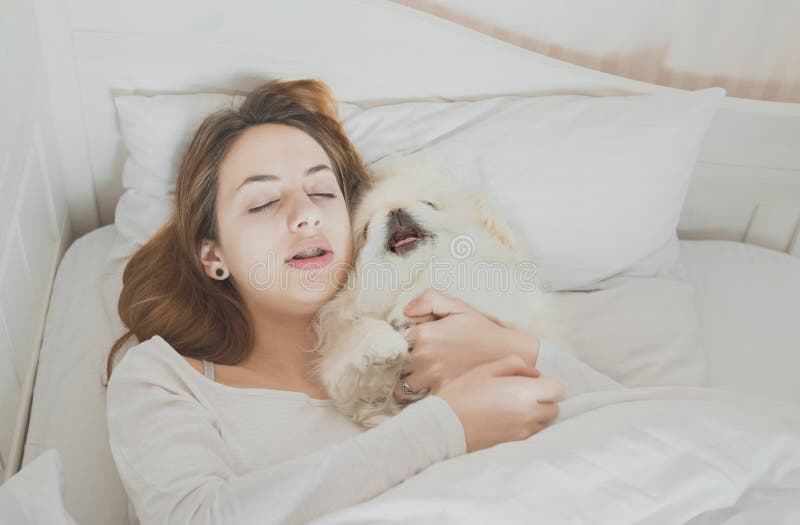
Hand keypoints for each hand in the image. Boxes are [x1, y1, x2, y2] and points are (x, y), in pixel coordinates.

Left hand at [393, 288, 540, 401]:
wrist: (507, 353)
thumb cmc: (481, 330)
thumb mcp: (457, 306)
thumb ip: (429, 300)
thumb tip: (406, 311)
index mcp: (423, 333)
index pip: (395, 342)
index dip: (400, 346)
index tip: (408, 348)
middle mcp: (423, 356)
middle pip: (396, 365)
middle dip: (401, 366)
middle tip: (413, 365)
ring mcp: (431, 376)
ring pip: (403, 386)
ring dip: (407, 384)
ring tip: (418, 381)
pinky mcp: (442, 393)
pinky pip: (419, 400)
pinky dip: (420, 398)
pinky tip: (428, 392)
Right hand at [437, 355, 563, 452]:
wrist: (445, 425)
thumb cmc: (463, 393)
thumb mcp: (485, 369)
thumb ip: (515, 364)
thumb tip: (535, 373)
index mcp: (524, 392)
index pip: (558, 389)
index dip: (548, 382)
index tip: (533, 381)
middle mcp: (529, 414)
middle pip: (554, 407)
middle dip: (544, 398)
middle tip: (522, 392)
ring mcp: (523, 431)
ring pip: (544, 422)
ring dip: (537, 413)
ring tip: (513, 405)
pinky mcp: (515, 443)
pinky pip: (532, 432)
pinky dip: (526, 424)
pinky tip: (506, 417)